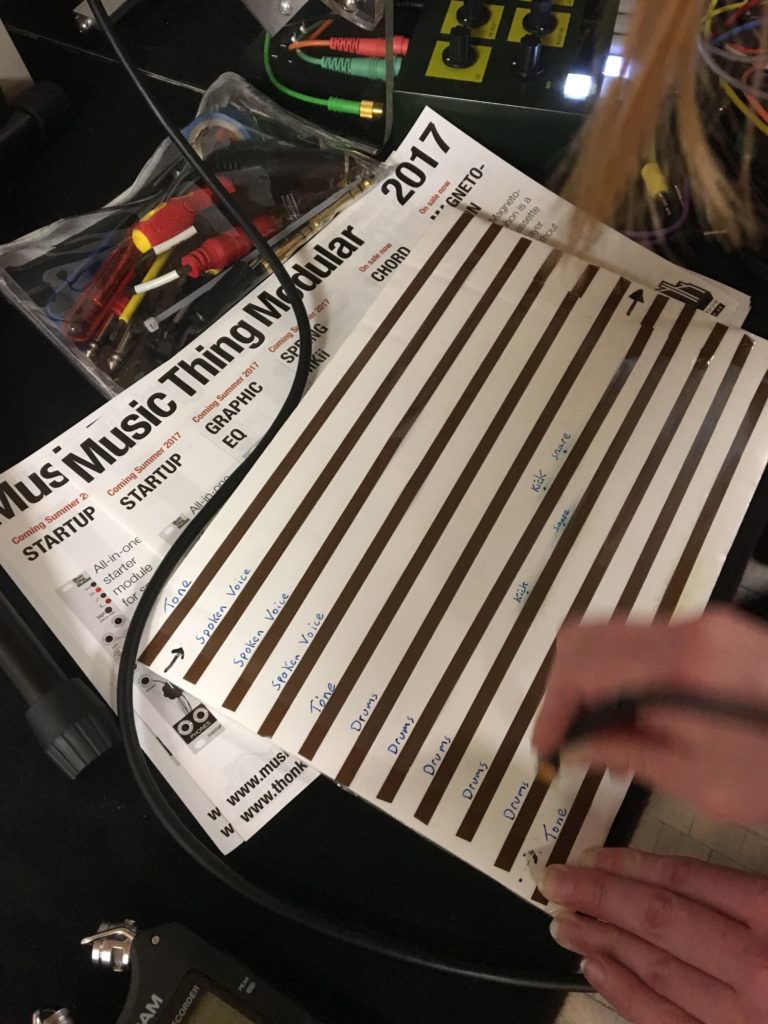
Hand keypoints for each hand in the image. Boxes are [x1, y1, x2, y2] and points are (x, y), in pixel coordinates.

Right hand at [532, 606, 767, 821]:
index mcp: (682, 667)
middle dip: (563, 689)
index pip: (580, 667)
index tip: (550, 745)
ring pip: (611, 634)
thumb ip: (631, 755)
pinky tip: (638, 719)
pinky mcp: (713, 630)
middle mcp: (688, 630)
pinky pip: (644, 641)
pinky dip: (623, 675)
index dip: (553, 708)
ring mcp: (702, 624)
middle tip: (568, 737)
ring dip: (592, 681)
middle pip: (584, 636)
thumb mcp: (704, 782)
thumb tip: (580, 746)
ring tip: (605, 738)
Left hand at [542, 847, 767, 1023]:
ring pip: (654, 966)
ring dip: (600, 940)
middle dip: (598, 895)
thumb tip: (666, 879)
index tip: (589, 856)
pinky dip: (623, 991)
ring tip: (563, 921)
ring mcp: (739, 1013)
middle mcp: (753, 962)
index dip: (628, 864)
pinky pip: (663, 1018)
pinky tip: (592, 968)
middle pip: (658, 916)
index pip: (683, 877)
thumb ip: (740, 890)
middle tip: (555, 882)